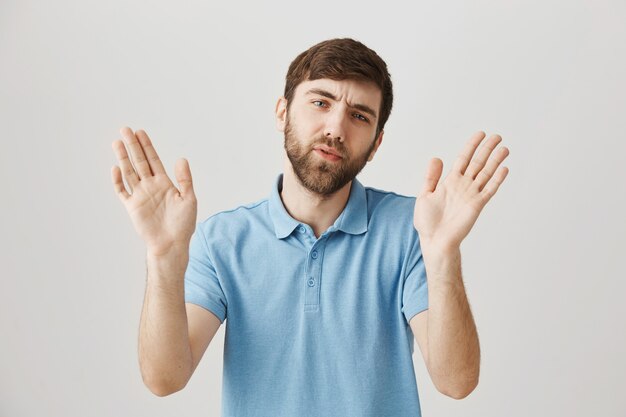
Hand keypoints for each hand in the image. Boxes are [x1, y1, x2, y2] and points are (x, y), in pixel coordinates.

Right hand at [111, 127, 197, 255]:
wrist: (171, 244)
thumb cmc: (183, 224)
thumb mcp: (189, 199)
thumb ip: (185, 179)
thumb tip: (181, 159)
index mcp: (164, 183)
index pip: (153, 160)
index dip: (147, 146)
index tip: (140, 132)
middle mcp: (150, 186)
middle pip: (139, 162)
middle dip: (132, 146)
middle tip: (125, 129)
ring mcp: (140, 195)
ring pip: (129, 172)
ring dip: (123, 158)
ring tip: (117, 142)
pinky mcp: (132, 207)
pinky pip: (122, 191)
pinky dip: (118, 181)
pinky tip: (116, 168)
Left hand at [413, 131, 509, 250]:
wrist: (434, 240)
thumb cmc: (428, 222)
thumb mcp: (424, 194)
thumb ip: (431, 176)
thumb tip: (436, 157)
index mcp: (450, 182)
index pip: (463, 159)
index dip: (471, 146)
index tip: (480, 134)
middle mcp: (463, 186)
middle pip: (478, 163)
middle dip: (487, 149)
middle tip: (497, 136)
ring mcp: (471, 195)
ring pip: (486, 174)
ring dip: (495, 161)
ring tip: (504, 148)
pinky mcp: (477, 205)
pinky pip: (489, 190)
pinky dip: (497, 180)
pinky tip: (504, 169)